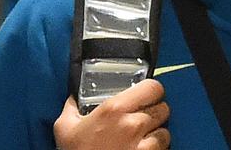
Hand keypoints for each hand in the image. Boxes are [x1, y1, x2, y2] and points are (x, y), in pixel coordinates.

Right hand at [54, 79, 169, 149]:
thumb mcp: (65, 129)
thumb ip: (71, 108)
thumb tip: (73, 99)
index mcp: (114, 109)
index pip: (153, 87)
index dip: (151, 90)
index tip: (146, 95)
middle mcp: (133, 124)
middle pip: (162, 108)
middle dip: (154, 112)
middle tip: (143, 117)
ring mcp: (143, 144)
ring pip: (165, 130)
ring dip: (157, 132)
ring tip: (144, 137)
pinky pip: (163, 148)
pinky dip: (157, 148)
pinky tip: (144, 149)